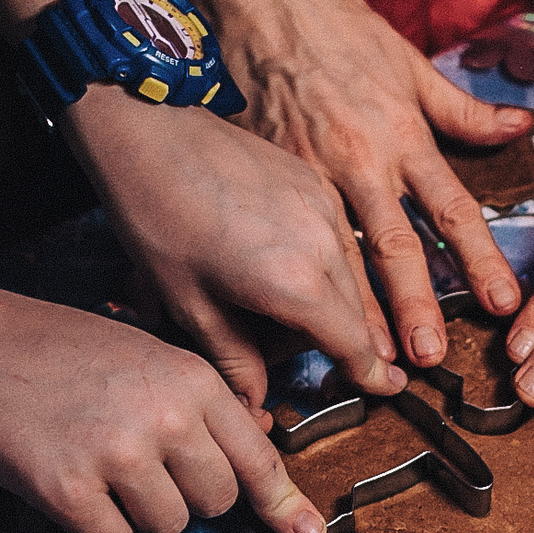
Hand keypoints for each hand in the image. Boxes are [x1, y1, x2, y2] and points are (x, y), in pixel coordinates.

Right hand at [0, 280, 326, 532]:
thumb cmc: (58, 354)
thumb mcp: (147, 356)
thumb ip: (201, 405)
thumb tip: (257, 451)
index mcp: (192, 380)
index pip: (259, 457)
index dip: (283, 503)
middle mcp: (166, 416)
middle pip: (217, 502)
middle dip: (187, 498)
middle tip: (139, 466)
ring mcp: (118, 454)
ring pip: (168, 526)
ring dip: (139, 513)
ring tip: (98, 467)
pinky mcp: (69, 490)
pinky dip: (96, 529)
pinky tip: (71, 488)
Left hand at [60, 87, 403, 402]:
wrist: (149, 130)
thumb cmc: (157, 214)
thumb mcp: (189, 305)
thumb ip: (234, 361)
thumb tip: (254, 402)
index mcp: (297, 284)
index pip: (354, 345)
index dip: (368, 373)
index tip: (384, 387)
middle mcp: (326, 245)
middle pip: (354, 315)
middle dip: (327, 340)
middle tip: (269, 347)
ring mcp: (326, 208)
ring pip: (350, 277)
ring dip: (324, 301)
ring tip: (262, 301)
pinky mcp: (316, 183)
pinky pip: (336, 239)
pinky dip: (319, 262)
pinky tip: (269, 260)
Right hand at [213, 0, 533, 365]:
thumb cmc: (338, 26)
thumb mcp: (410, 62)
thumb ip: (464, 110)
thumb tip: (521, 127)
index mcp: (404, 133)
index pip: (454, 208)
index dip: (481, 259)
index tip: (502, 302)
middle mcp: (361, 158)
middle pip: (397, 243)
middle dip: (415, 304)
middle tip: (430, 358)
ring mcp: (310, 169)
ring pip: (338, 250)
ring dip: (355, 307)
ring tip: (370, 357)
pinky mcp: (268, 171)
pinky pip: (289, 231)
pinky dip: (298, 274)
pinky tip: (302, 314)